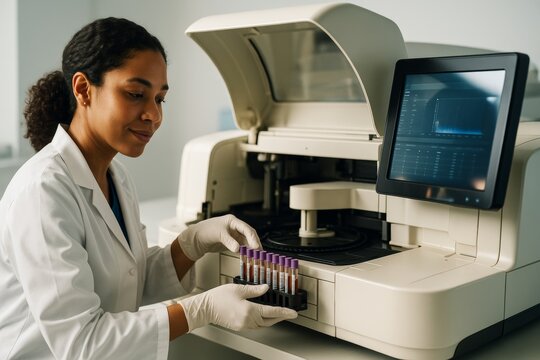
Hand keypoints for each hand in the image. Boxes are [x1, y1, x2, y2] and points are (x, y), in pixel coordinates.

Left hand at [177, 214, 260, 260]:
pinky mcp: (231, 242)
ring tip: (256, 256)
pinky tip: (248, 256)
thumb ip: (229, 241)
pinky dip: (245, 251)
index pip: (246, 229)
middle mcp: (235, 227)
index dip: (252, 238)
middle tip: (260, 252)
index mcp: (233, 221)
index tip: (256, 246)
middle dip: (255, 243)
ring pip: (246, 242)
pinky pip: (241, 247)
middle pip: (249, 235)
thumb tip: (238, 248)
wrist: (196, 239)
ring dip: (251, 248)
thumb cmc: (205, 231)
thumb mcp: (218, 234)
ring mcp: (234, 235)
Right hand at [178, 283, 297, 330]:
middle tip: (289, 313)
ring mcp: (244, 325)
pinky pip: (256, 325)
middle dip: (281, 317)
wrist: (206, 308)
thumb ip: (254, 290)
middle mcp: (248, 320)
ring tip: (279, 313)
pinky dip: (263, 321)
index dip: (285, 312)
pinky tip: (263, 315)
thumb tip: (266, 288)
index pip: (272, 312)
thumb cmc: (219, 298)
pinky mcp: (240, 326)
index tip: (294, 313)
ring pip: (263, 324)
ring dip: (272, 319)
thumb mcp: (238, 289)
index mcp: (249, 311)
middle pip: (270, 321)